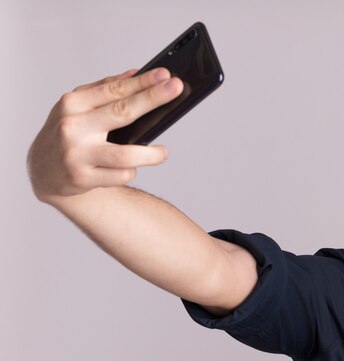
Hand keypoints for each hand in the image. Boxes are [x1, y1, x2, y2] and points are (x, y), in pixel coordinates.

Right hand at [27, 68, 182, 202]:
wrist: (43, 170)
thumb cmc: (68, 133)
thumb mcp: (77, 107)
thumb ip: (104, 90)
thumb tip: (136, 74)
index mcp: (72, 104)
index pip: (114, 90)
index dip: (142, 82)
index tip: (165, 75)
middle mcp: (73, 127)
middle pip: (123, 113)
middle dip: (152, 99)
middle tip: (175, 89)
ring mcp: (77, 154)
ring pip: (125, 154)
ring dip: (151, 154)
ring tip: (164, 152)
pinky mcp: (82, 178)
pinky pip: (120, 175)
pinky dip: (131, 171)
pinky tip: (132, 168)